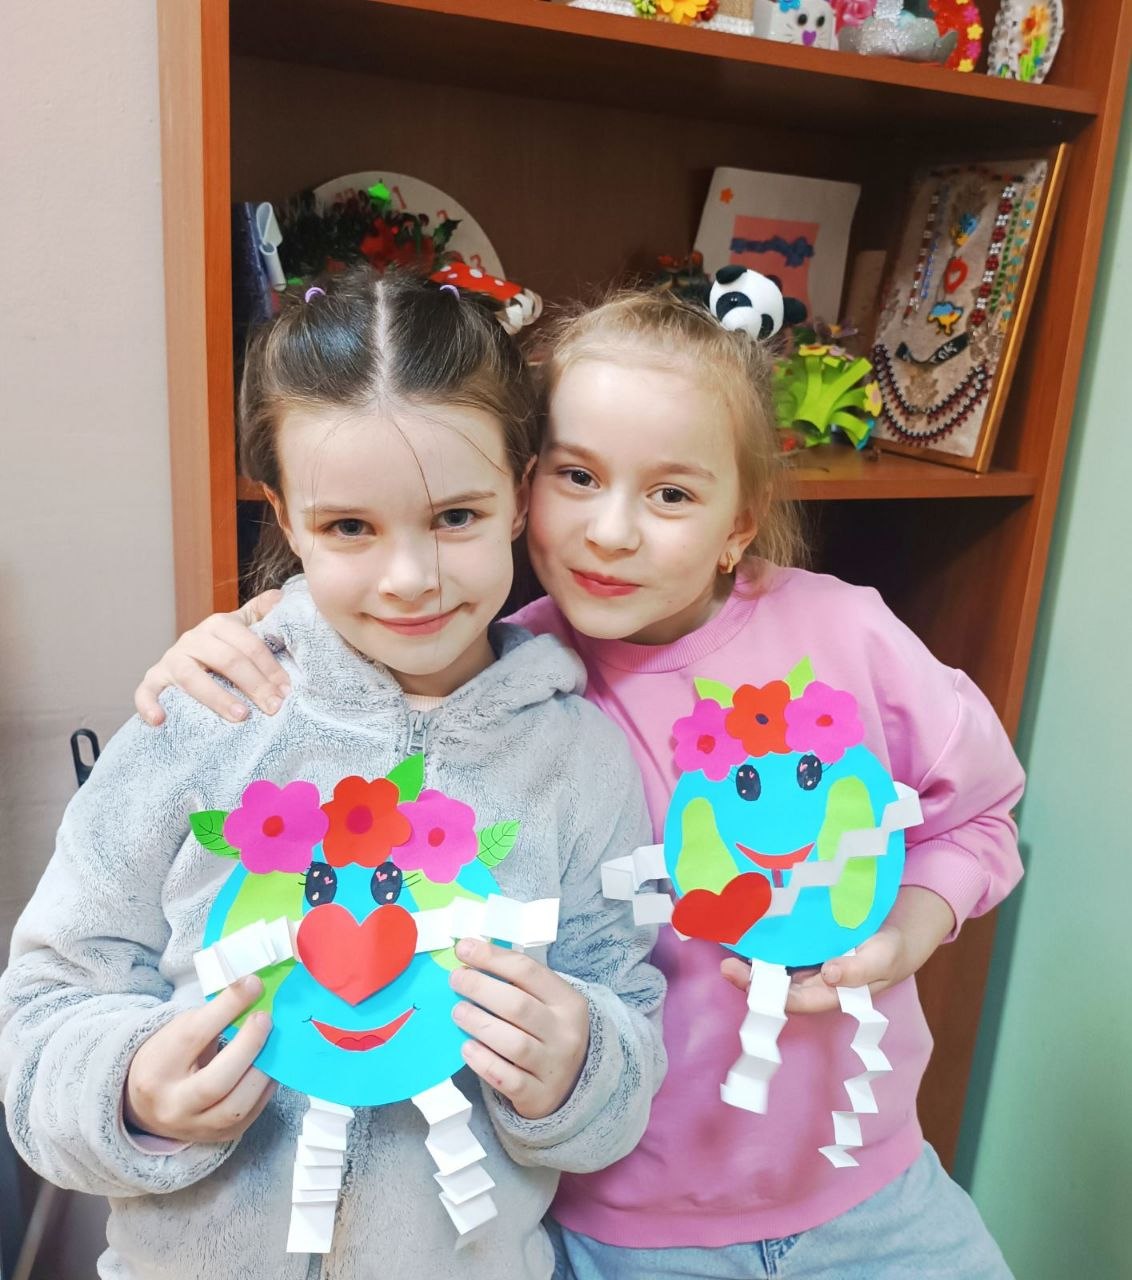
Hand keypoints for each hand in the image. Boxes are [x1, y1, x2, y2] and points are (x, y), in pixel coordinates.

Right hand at [125, 976, 275, 1142]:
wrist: (149, 1105)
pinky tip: (272, 1064)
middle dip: (248, 1046)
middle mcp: (173, 1106)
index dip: (227, 1007)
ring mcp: (196, 1128)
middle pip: (215, 1082)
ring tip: (274, 1042)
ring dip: (263, 1070)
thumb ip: (215, 1015)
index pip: (193, 1036)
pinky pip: (251, 1114)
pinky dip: (266, 1086)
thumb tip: (255, 989)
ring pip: (236, 1106)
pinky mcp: (220, 1138)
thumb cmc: (169, 1057)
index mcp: (156, 1069)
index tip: (253, 985)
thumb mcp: (180, 1031)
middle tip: (265, 1018)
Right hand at [135, 590, 285, 725]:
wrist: (187, 658)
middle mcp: (193, 639)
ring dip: (217, 698)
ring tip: (241, 716)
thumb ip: (261, 612)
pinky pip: (146, 691)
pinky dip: (149, 705)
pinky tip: (160, 720)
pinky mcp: (153, 679)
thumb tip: (281, 596)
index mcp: (218, 624)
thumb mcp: (242, 626)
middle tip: (273, 707)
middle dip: (254, 685)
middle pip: (226, 660)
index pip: (249, 645)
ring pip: (192, 677)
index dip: (270, 668)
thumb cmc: (223, 647)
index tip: (285, 690)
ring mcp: (171, 659)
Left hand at [450, 938, 590, 1119]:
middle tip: (456, 980)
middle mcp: (564, 1032)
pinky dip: (484, 1062)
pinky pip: (507, 1078)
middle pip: (518, 1005)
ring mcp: (552, 1066)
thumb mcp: (548, 1004)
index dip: (492, 958)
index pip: (528, 971)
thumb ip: (518, 984)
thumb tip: (472, 958)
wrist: (574, 1084)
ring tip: (457, 1012)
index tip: (463, 949)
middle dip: (481, 988)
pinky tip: (467, 1048)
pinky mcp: (538, 1095)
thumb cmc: (549, 1032)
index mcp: (567, 1001)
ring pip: (513, 1043)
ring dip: (479, 1023)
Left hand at [720, 886, 956, 1013]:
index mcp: (834, 992)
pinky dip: (763, 943)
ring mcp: (809, 964)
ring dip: (752, 963)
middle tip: (726, 966)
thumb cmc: (893, 948)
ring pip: (775, 970)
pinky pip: (780, 948)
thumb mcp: (885, 956)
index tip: (750, 982)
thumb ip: (862, 969)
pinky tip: (745, 929)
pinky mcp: (806, 945)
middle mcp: (816, 981)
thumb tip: (830, 975)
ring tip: (726, 950)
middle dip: (751, 981)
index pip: (798, 1000)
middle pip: (779, 988)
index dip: (773, 996)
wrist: (900, 928)